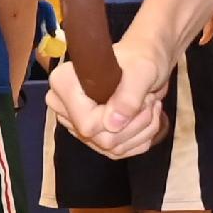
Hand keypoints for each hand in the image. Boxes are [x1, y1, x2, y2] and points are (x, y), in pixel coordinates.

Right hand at [48, 36, 175, 160]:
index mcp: (64, 84)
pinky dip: (141, 138)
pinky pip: (118, 153)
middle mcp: (64, 107)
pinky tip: (145, 118)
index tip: (137, 97)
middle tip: (148, 100)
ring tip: (149, 105)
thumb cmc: (141, 60)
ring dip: (142, 129)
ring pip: (112, 149)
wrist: (144, 64)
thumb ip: (128, 95)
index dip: (118, 119)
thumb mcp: (142, 71)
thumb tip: (113, 124)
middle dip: (135, 123)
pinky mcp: (91, 137)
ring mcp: (76, 124)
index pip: (87, 124)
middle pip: (101, 139)